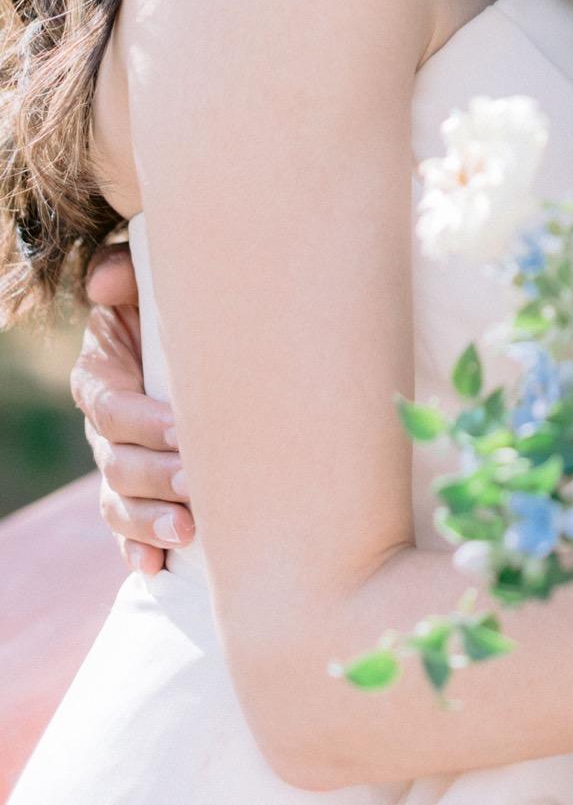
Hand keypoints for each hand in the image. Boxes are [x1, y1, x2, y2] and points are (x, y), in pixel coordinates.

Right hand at [72, 244, 191, 571]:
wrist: (197, 342)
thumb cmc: (173, 308)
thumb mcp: (149, 285)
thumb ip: (124, 275)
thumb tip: (107, 280)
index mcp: (101, 376)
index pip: (110, 407)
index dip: (141, 421)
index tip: (183, 428)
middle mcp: (105, 428)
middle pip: (117, 463)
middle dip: (157, 477)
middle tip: (200, 486)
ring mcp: (118, 465)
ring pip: (121, 502)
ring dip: (150, 522)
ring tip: (188, 532)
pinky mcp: (139, 493)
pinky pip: (128, 530)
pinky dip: (139, 550)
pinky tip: (156, 567)